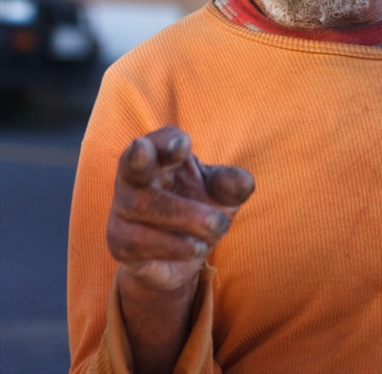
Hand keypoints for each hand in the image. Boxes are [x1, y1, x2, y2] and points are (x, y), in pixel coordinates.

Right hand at [107, 126, 253, 294]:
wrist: (178, 256)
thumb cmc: (198, 208)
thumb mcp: (221, 196)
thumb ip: (232, 185)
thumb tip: (245, 182)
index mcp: (160, 157)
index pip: (160, 141)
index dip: (168, 141)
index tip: (183, 146)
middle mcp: (134, 179)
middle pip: (132, 163)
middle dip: (138, 157)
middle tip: (144, 151)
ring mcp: (123, 210)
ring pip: (146, 206)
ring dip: (186, 216)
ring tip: (218, 226)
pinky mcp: (121, 243)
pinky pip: (140, 242)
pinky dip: (173, 245)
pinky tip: (197, 248)